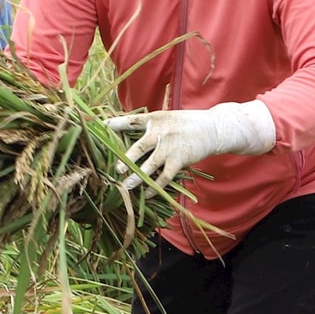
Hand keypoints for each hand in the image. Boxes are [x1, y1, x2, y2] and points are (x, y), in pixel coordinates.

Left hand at [105, 101, 275, 190]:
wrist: (213, 128)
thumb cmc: (187, 124)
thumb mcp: (167, 118)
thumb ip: (150, 126)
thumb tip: (128, 137)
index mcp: (155, 119)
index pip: (131, 121)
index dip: (115, 123)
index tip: (101, 126)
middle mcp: (161, 132)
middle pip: (139, 147)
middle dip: (125, 159)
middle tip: (114, 169)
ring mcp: (170, 147)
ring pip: (149, 166)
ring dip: (136, 178)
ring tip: (125, 186)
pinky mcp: (179, 160)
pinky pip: (163, 177)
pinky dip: (154, 187)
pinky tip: (146, 195)